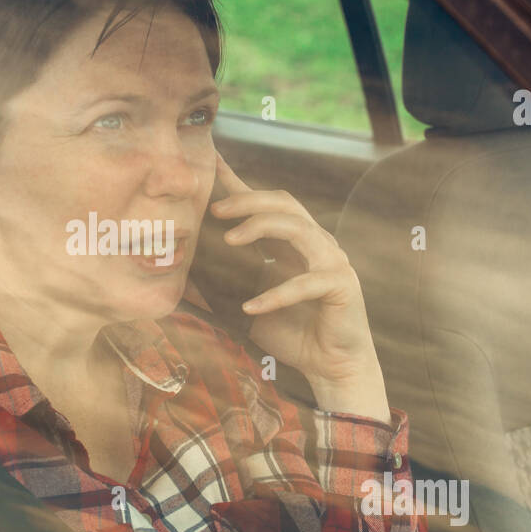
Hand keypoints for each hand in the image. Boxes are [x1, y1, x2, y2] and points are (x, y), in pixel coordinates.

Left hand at [209, 153, 389, 422]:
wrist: (330, 366)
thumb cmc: (290, 331)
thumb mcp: (251, 296)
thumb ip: (231, 275)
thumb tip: (187, 262)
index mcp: (296, 242)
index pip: (269, 202)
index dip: (241, 184)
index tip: (211, 165)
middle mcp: (317, 244)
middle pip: (285, 204)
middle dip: (248, 200)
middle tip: (215, 210)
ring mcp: (332, 262)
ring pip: (299, 228)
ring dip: (262, 228)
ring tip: (230, 240)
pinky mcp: (342, 287)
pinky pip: (307, 283)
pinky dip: (276, 294)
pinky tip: (249, 307)